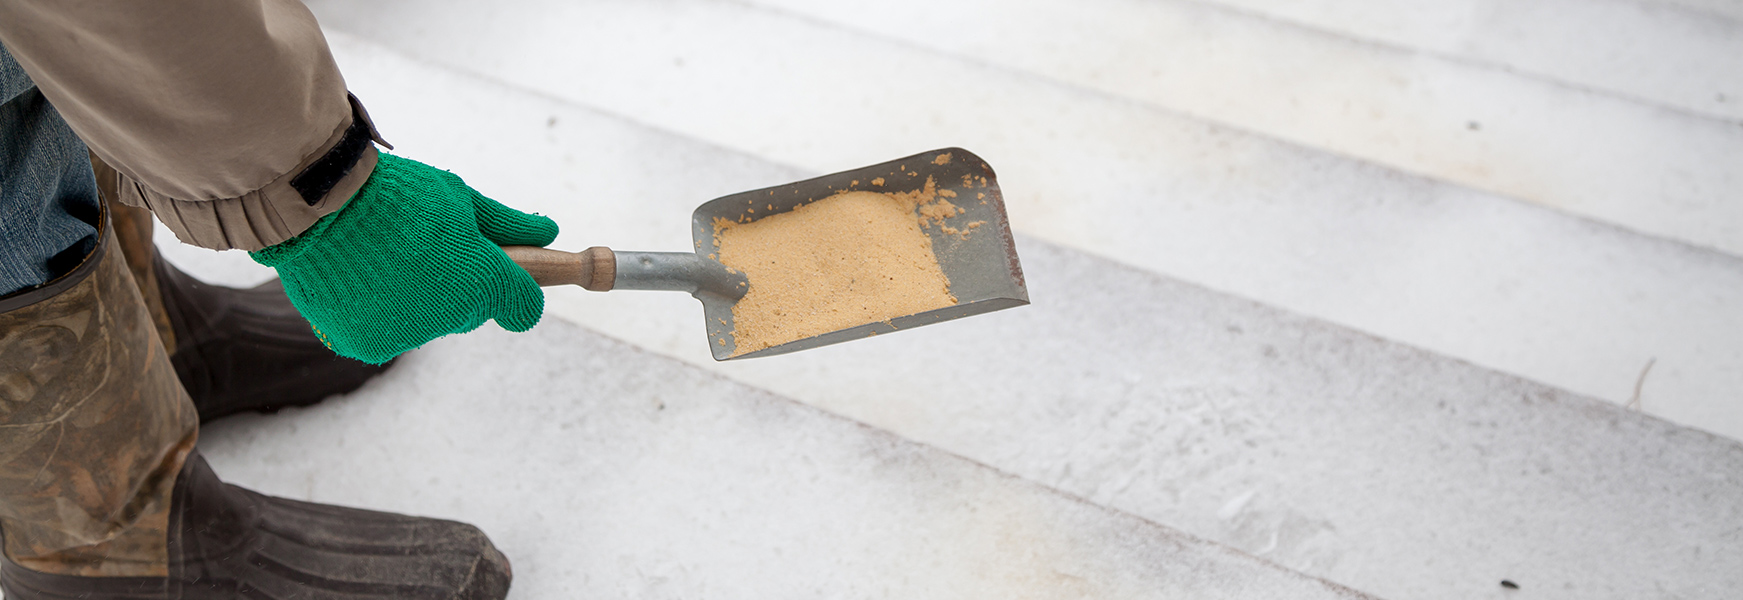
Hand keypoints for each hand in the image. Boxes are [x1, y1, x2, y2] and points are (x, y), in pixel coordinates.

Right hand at [251, 152, 556, 363]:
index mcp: (482, 281)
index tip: (503, 276)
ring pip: (424, 323)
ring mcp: (408, 335)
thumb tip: (549, 232)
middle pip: (468, 314)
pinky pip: (384, 332)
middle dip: (457, 287)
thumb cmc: (397, 194)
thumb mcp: (460, 198)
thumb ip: (507, 224)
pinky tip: (361, 278)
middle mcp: (450, 317)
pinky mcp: (368, 345)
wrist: (319, 205)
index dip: (514, 290)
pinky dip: (376, 311)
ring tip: (385, 257)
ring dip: (414, 299)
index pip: (524, 307)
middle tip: (425, 249)